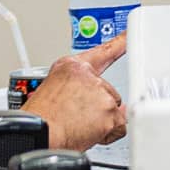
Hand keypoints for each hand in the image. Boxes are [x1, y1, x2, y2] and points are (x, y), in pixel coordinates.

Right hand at [23, 37, 126, 152]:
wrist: (40, 133)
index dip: (119, 43)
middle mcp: (88, 75)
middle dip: (97, 107)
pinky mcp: (110, 110)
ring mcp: (101, 92)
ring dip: (100, 121)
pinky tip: (88, 134)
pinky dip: (107, 134)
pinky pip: (119, 126)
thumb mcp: (51, 92)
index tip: (130, 35)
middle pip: (107, 92)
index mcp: (71, 67)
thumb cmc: (40, 119)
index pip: (101, 52)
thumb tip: (95, 102)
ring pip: (112, 109)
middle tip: (76, 117)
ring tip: (77, 126)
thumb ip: (76, 89)